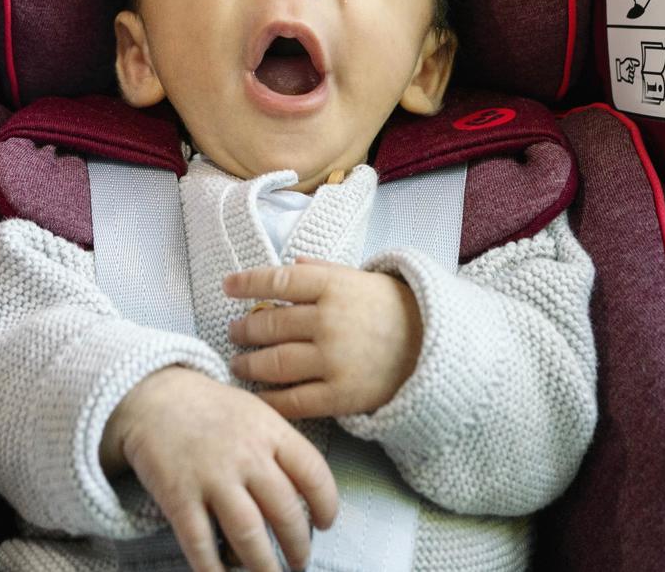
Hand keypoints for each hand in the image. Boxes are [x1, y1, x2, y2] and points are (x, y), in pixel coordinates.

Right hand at [100, 366, 338, 571]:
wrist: (156, 396)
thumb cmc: (212, 409)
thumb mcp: (256, 413)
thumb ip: (280, 448)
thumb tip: (307, 493)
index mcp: (270, 431)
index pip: (313, 473)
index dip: (326, 505)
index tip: (325, 524)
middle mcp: (246, 455)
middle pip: (284, 512)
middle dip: (297, 545)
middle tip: (299, 561)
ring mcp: (212, 476)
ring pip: (248, 533)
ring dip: (264, 565)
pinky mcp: (179, 495)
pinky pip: (200, 542)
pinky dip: (213, 569)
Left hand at [224, 258, 423, 418]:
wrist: (437, 350)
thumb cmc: (396, 310)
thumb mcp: (362, 279)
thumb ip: (324, 272)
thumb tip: (290, 264)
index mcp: (335, 286)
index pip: (278, 281)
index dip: (247, 283)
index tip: (227, 287)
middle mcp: (330, 321)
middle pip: (270, 324)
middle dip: (245, 329)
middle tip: (235, 332)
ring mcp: (334, 360)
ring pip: (275, 362)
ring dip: (249, 363)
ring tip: (239, 362)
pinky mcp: (341, 396)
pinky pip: (293, 400)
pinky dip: (269, 399)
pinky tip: (257, 396)